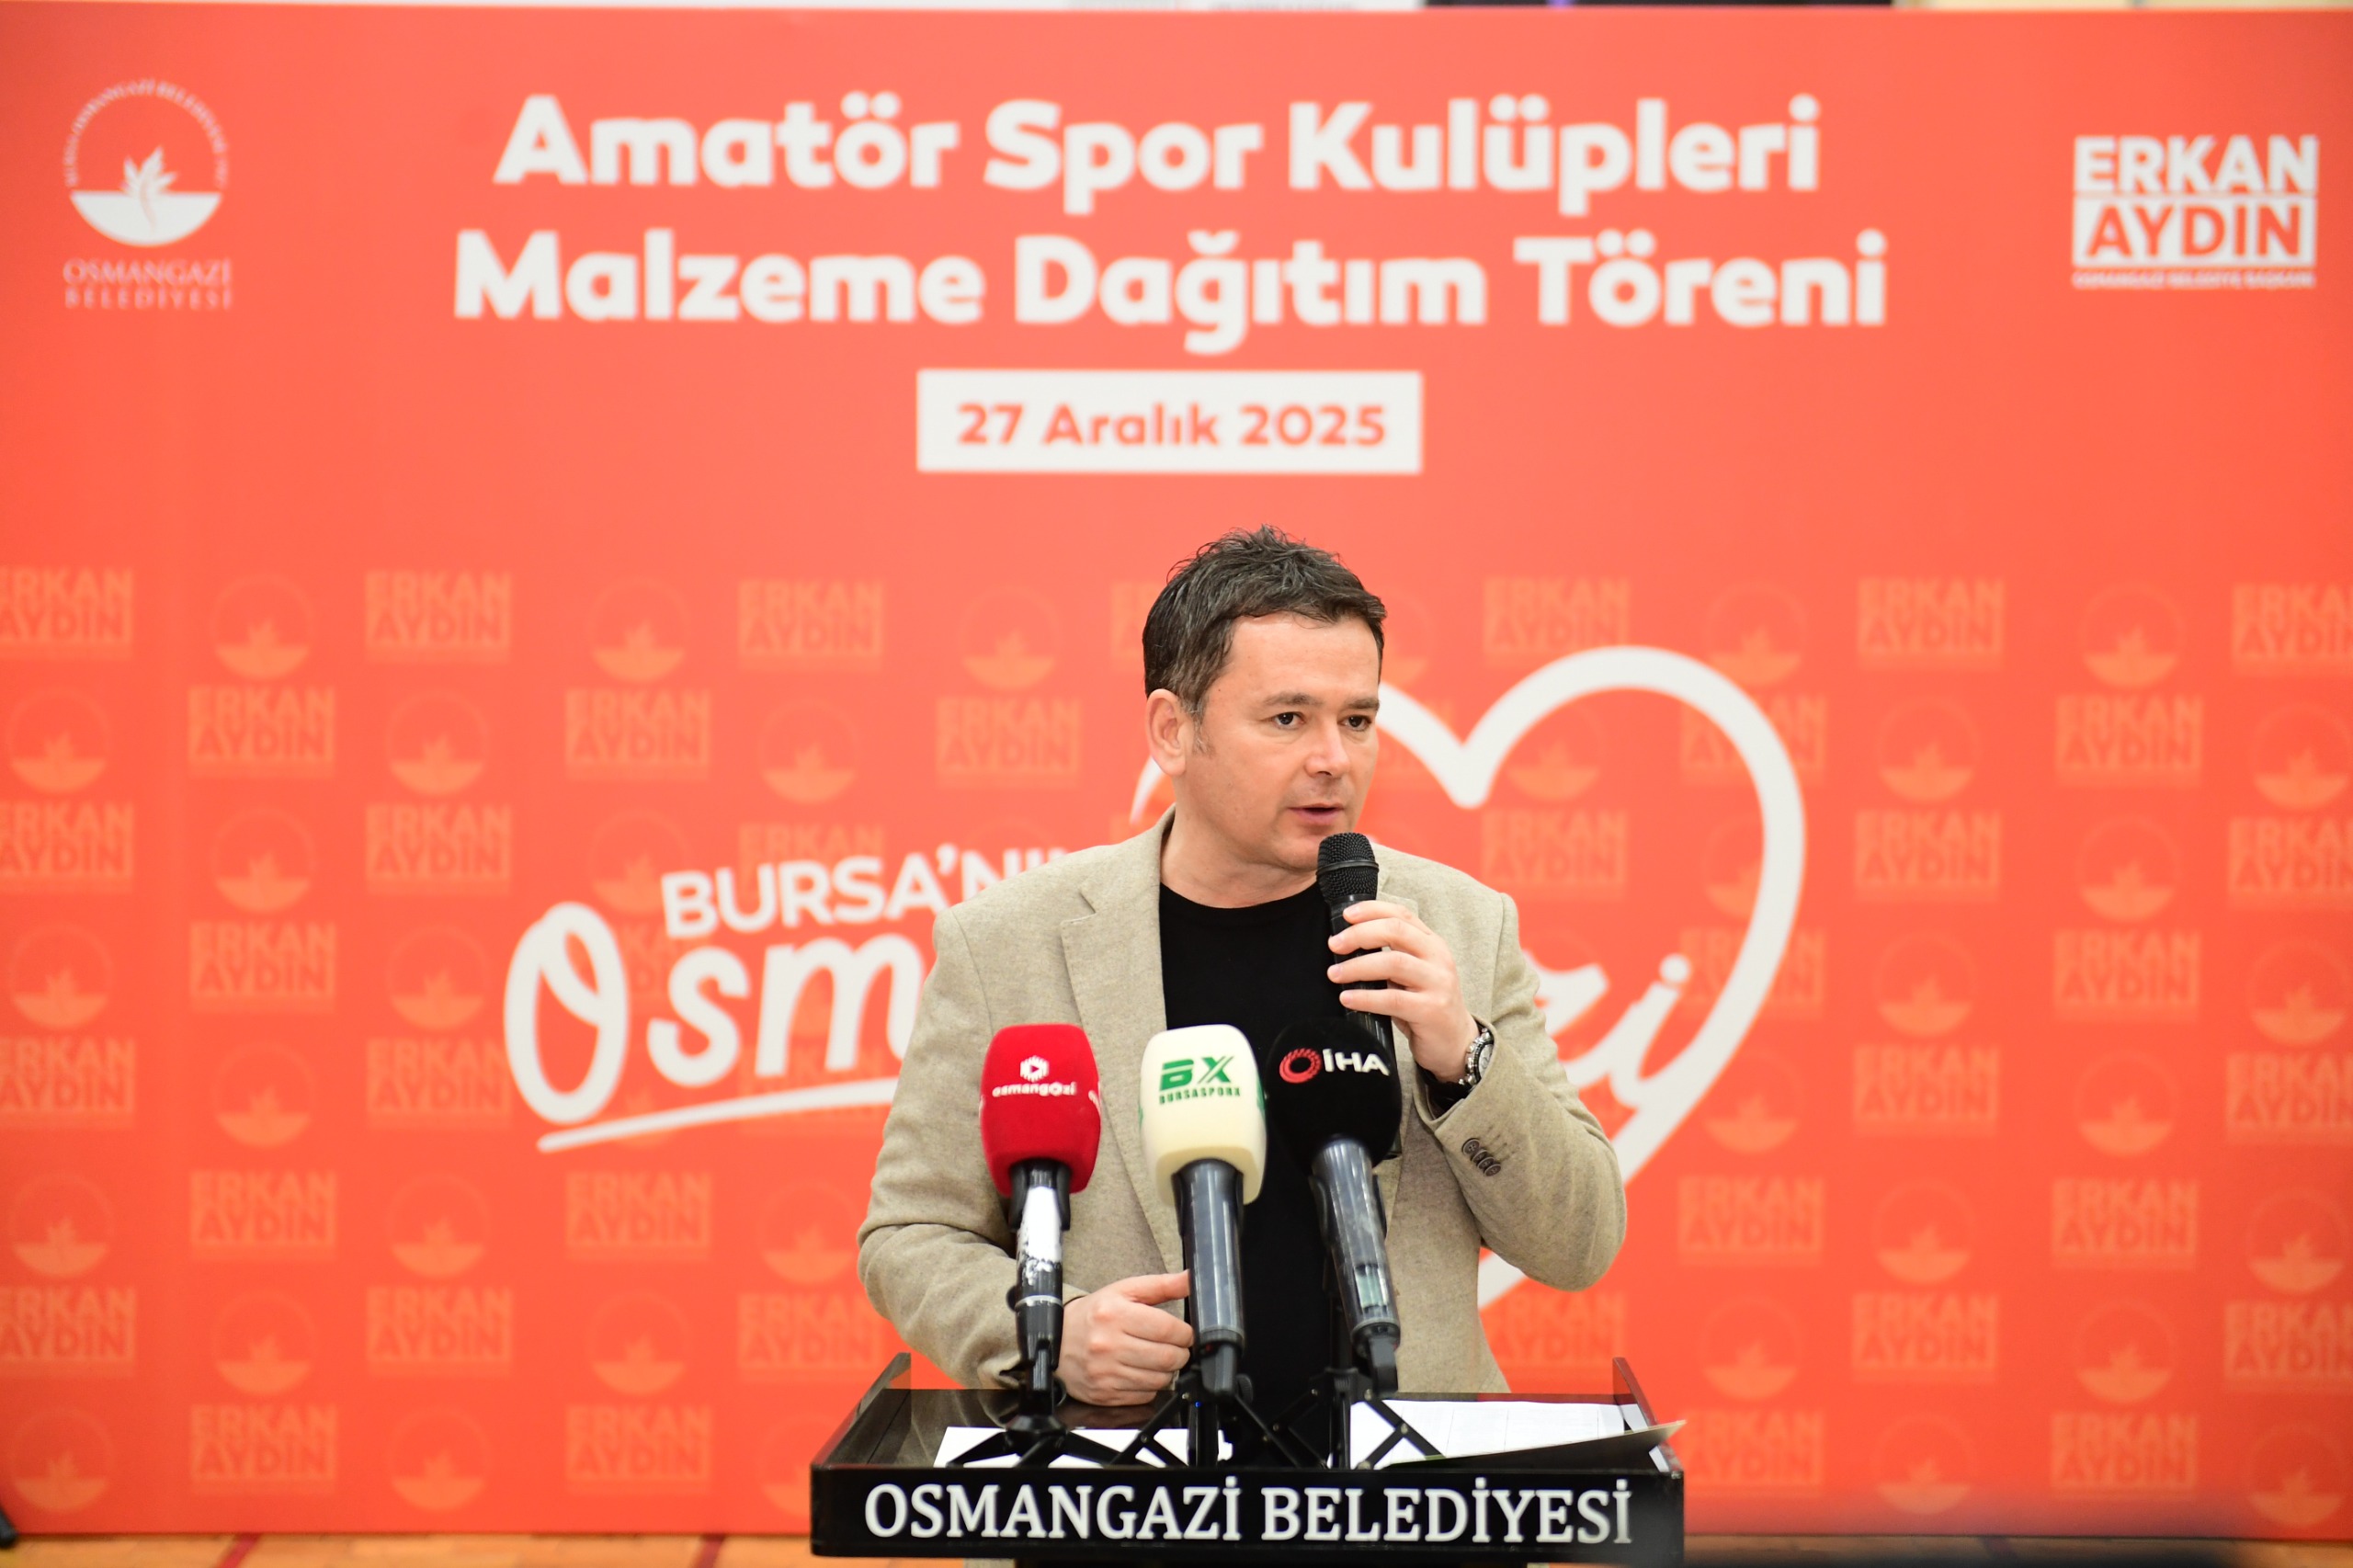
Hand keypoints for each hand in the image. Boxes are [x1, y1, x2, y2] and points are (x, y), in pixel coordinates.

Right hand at [1056, 1271, 1193, 1405]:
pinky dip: (1150, 1385)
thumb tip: (1190, 1279)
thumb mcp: (1123, 1291)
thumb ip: (1161, 1285)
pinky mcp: (1105, 1394)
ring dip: (1167, 1371)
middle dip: (1180, 1353)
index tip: (1184, 1332)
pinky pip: (1145, 1396)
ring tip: (1156, 1358)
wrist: (1056, 1342)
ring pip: (1160, 1380)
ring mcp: (1105, 1373)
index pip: (1168, 1329)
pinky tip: (1140, 1372)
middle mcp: (1109, 1345)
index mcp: (1115, 1314)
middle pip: (1168, 1358)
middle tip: (1174, 1347)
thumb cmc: (1094, 1315)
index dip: (1185, 1333)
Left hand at [1328, 899, 1478, 1080]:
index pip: (1401, 914)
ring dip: (1358, 966)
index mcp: (1432, 944)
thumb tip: (1346, 946)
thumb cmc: (1426, 1006)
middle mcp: (1438, 958)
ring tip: (1335, 973)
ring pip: (1393, 963)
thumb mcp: (1412, 975)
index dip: (1372, 910)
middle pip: (1396, 931)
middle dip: (1359, 934)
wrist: (1456, 1043)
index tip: (1346, 915)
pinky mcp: (1431, 1010)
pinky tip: (1348, 998)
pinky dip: (1365, 998)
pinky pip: (1392, 999)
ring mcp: (1438, 983)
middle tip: (1335, 944)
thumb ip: (1391, 956)